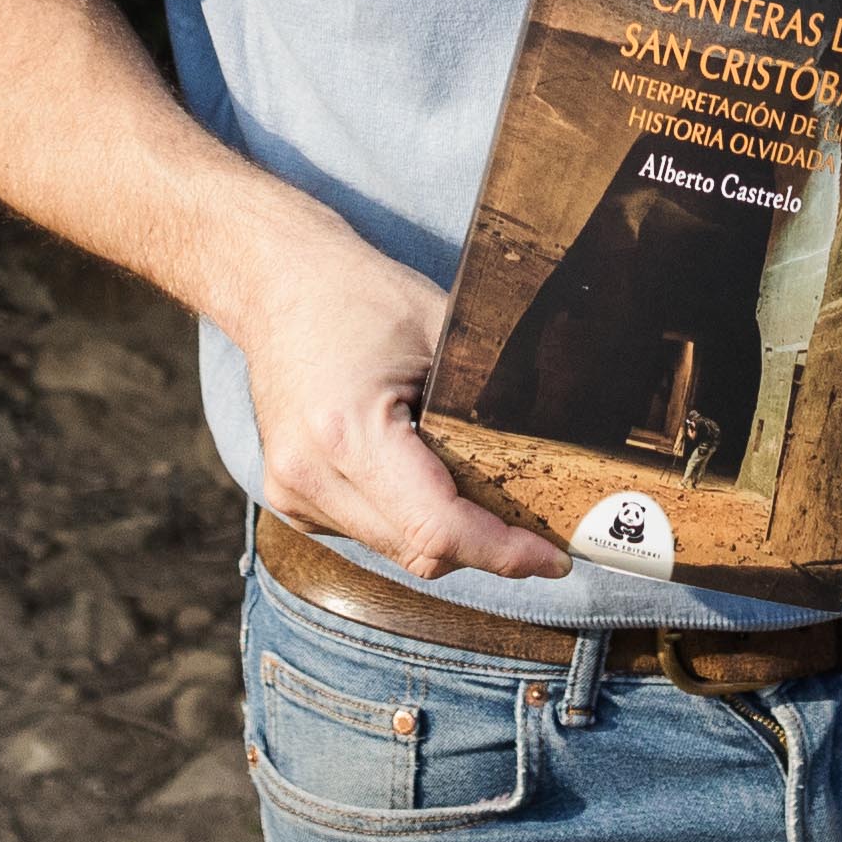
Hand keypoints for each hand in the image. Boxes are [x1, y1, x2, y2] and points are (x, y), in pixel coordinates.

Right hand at [224, 216, 568, 582]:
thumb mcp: (443, 332)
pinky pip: (369, 532)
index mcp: (346, 432)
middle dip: (486, 548)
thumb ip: (494, 397)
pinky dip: (409, 519)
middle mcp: (309, 474)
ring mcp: (292, 492)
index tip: (553, 557)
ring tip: (486, 496)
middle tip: (540, 535)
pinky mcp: (289, 497)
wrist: (277, 283)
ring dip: (447, 536)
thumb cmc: (361, 295)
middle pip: (419, 550)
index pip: (436, 527)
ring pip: (395, 548)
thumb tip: (564, 451)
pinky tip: (426, 476)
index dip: (502, 552)